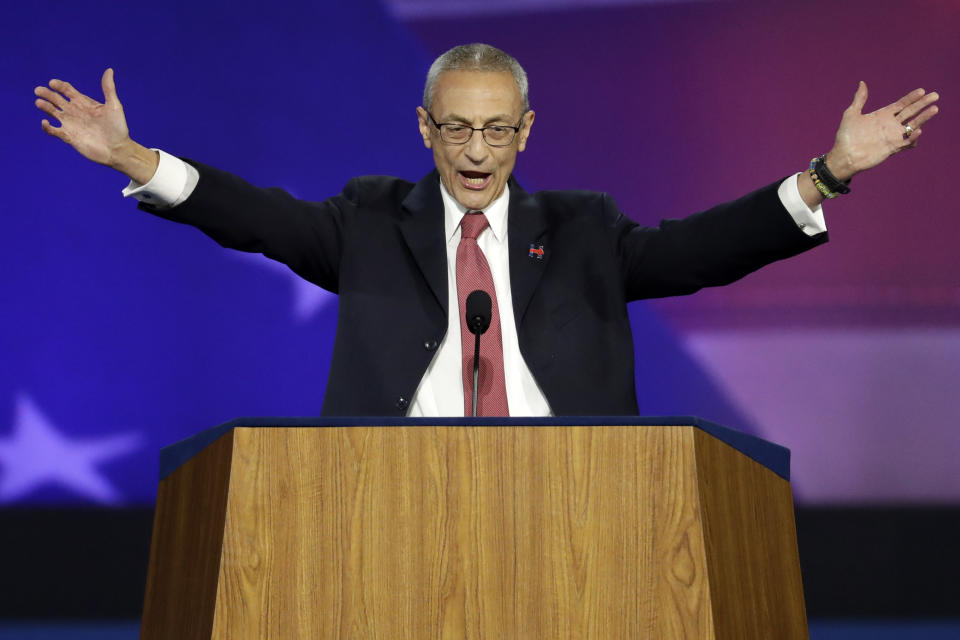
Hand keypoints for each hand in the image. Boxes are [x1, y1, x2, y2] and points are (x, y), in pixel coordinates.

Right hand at [34, 69, 156, 182]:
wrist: (118, 150)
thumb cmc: (118, 128)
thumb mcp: (114, 106)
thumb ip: (108, 89)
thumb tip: (109, 70)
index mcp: (84, 102)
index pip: (67, 90)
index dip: (59, 85)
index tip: (53, 83)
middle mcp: (75, 111)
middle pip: (56, 99)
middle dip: (47, 94)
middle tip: (39, 90)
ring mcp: (71, 124)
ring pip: (52, 112)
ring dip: (44, 107)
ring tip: (39, 103)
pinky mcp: (69, 137)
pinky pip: (53, 131)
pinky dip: (46, 127)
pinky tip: (45, 122)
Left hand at [826, 81, 939, 180]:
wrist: (844, 156)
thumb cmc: (845, 136)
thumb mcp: (851, 114)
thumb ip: (859, 99)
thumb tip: (862, 82)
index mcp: (882, 115)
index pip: (901, 104)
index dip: (912, 97)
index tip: (922, 90)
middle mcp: (890, 124)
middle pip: (911, 112)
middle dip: (923, 104)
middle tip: (935, 95)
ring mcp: (893, 136)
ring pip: (913, 125)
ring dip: (924, 117)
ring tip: (934, 109)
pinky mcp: (893, 148)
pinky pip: (907, 142)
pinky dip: (913, 137)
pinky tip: (918, 130)